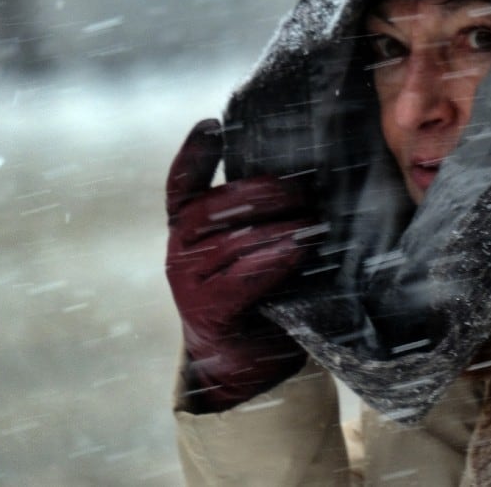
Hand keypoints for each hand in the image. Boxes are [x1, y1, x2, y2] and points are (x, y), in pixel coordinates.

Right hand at [165, 119, 314, 412]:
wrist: (245, 366)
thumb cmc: (259, 294)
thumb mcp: (254, 246)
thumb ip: (262, 216)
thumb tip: (309, 176)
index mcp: (186, 228)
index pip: (180, 184)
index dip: (194, 153)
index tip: (212, 124)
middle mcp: (179, 251)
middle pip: (214, 206)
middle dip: (262, 192)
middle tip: (303, 188)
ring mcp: (188, 283)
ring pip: (230, 242)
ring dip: (276, 227)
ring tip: (311, 219)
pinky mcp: (208, 311)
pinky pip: (241, 276)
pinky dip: (273, 259)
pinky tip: (300, 248)